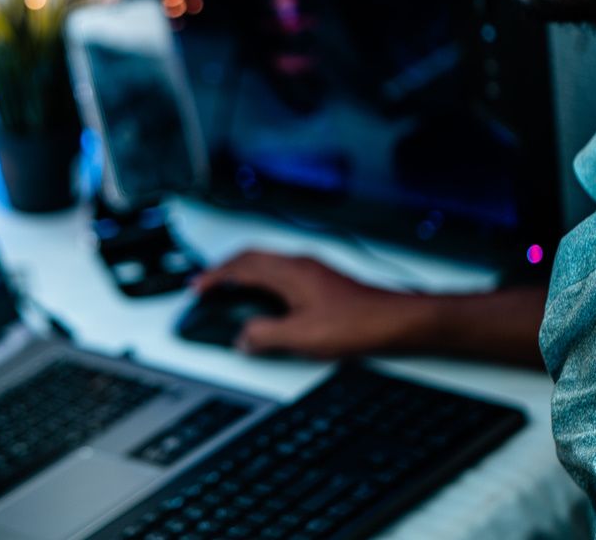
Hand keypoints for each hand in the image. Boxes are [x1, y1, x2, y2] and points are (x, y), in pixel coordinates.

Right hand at [193, 251, 427, 358]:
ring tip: (230, 289)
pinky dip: (264, 280)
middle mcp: (301, 264)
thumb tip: (242, 337)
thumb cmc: (358, 323)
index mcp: (290, 272)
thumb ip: (265, 335)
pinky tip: (267, 298)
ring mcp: (314, 270)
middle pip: (252, 257)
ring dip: (244, 273)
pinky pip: (282, 271)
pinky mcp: (324, 280)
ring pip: (268, 263)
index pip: (241, 266)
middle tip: (207, 284)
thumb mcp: (302, 336)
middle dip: (225, 269)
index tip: (197, 287)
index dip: (215, 276)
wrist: (397, 321)